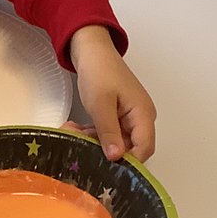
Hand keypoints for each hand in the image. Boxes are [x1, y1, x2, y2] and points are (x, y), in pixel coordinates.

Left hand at [67, 25, 156, 160]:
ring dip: (94, 141)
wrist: (90, 50)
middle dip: (105, 151)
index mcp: (143, 114)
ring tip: (72, 134)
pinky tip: (74, 129)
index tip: (106, 167)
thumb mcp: (101, 104)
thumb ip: (109, 132)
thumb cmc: (99, 71)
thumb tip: (117, 158)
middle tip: (82, 149)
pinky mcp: (116, 115)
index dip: (128, 162)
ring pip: (115, 141)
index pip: (144, 148)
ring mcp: (127, 117)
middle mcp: (139, 118)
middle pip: (129, 147)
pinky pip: (107, 132)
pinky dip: (92, 133)